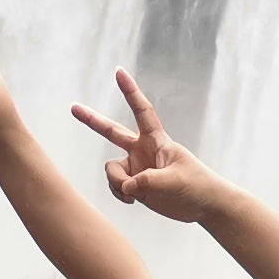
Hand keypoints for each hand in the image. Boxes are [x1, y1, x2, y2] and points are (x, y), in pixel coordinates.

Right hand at [69, 71, 223, 225]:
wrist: (205, 206)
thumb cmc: (196, 186)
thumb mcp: (172, 182)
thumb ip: (146, 182)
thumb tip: (126, 187)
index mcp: (157, 141)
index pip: (142, 111)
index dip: (130, 91)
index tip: (119, 72)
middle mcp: (143, 151)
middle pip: (112, 132)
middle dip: (92, 120)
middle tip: (73, 107)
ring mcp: (138, 168)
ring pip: (111, 170)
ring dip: (117, 184)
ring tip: (134, 194)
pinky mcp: (136, 185)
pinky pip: (116, 187)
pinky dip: (120, 194)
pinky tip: (133, 201)